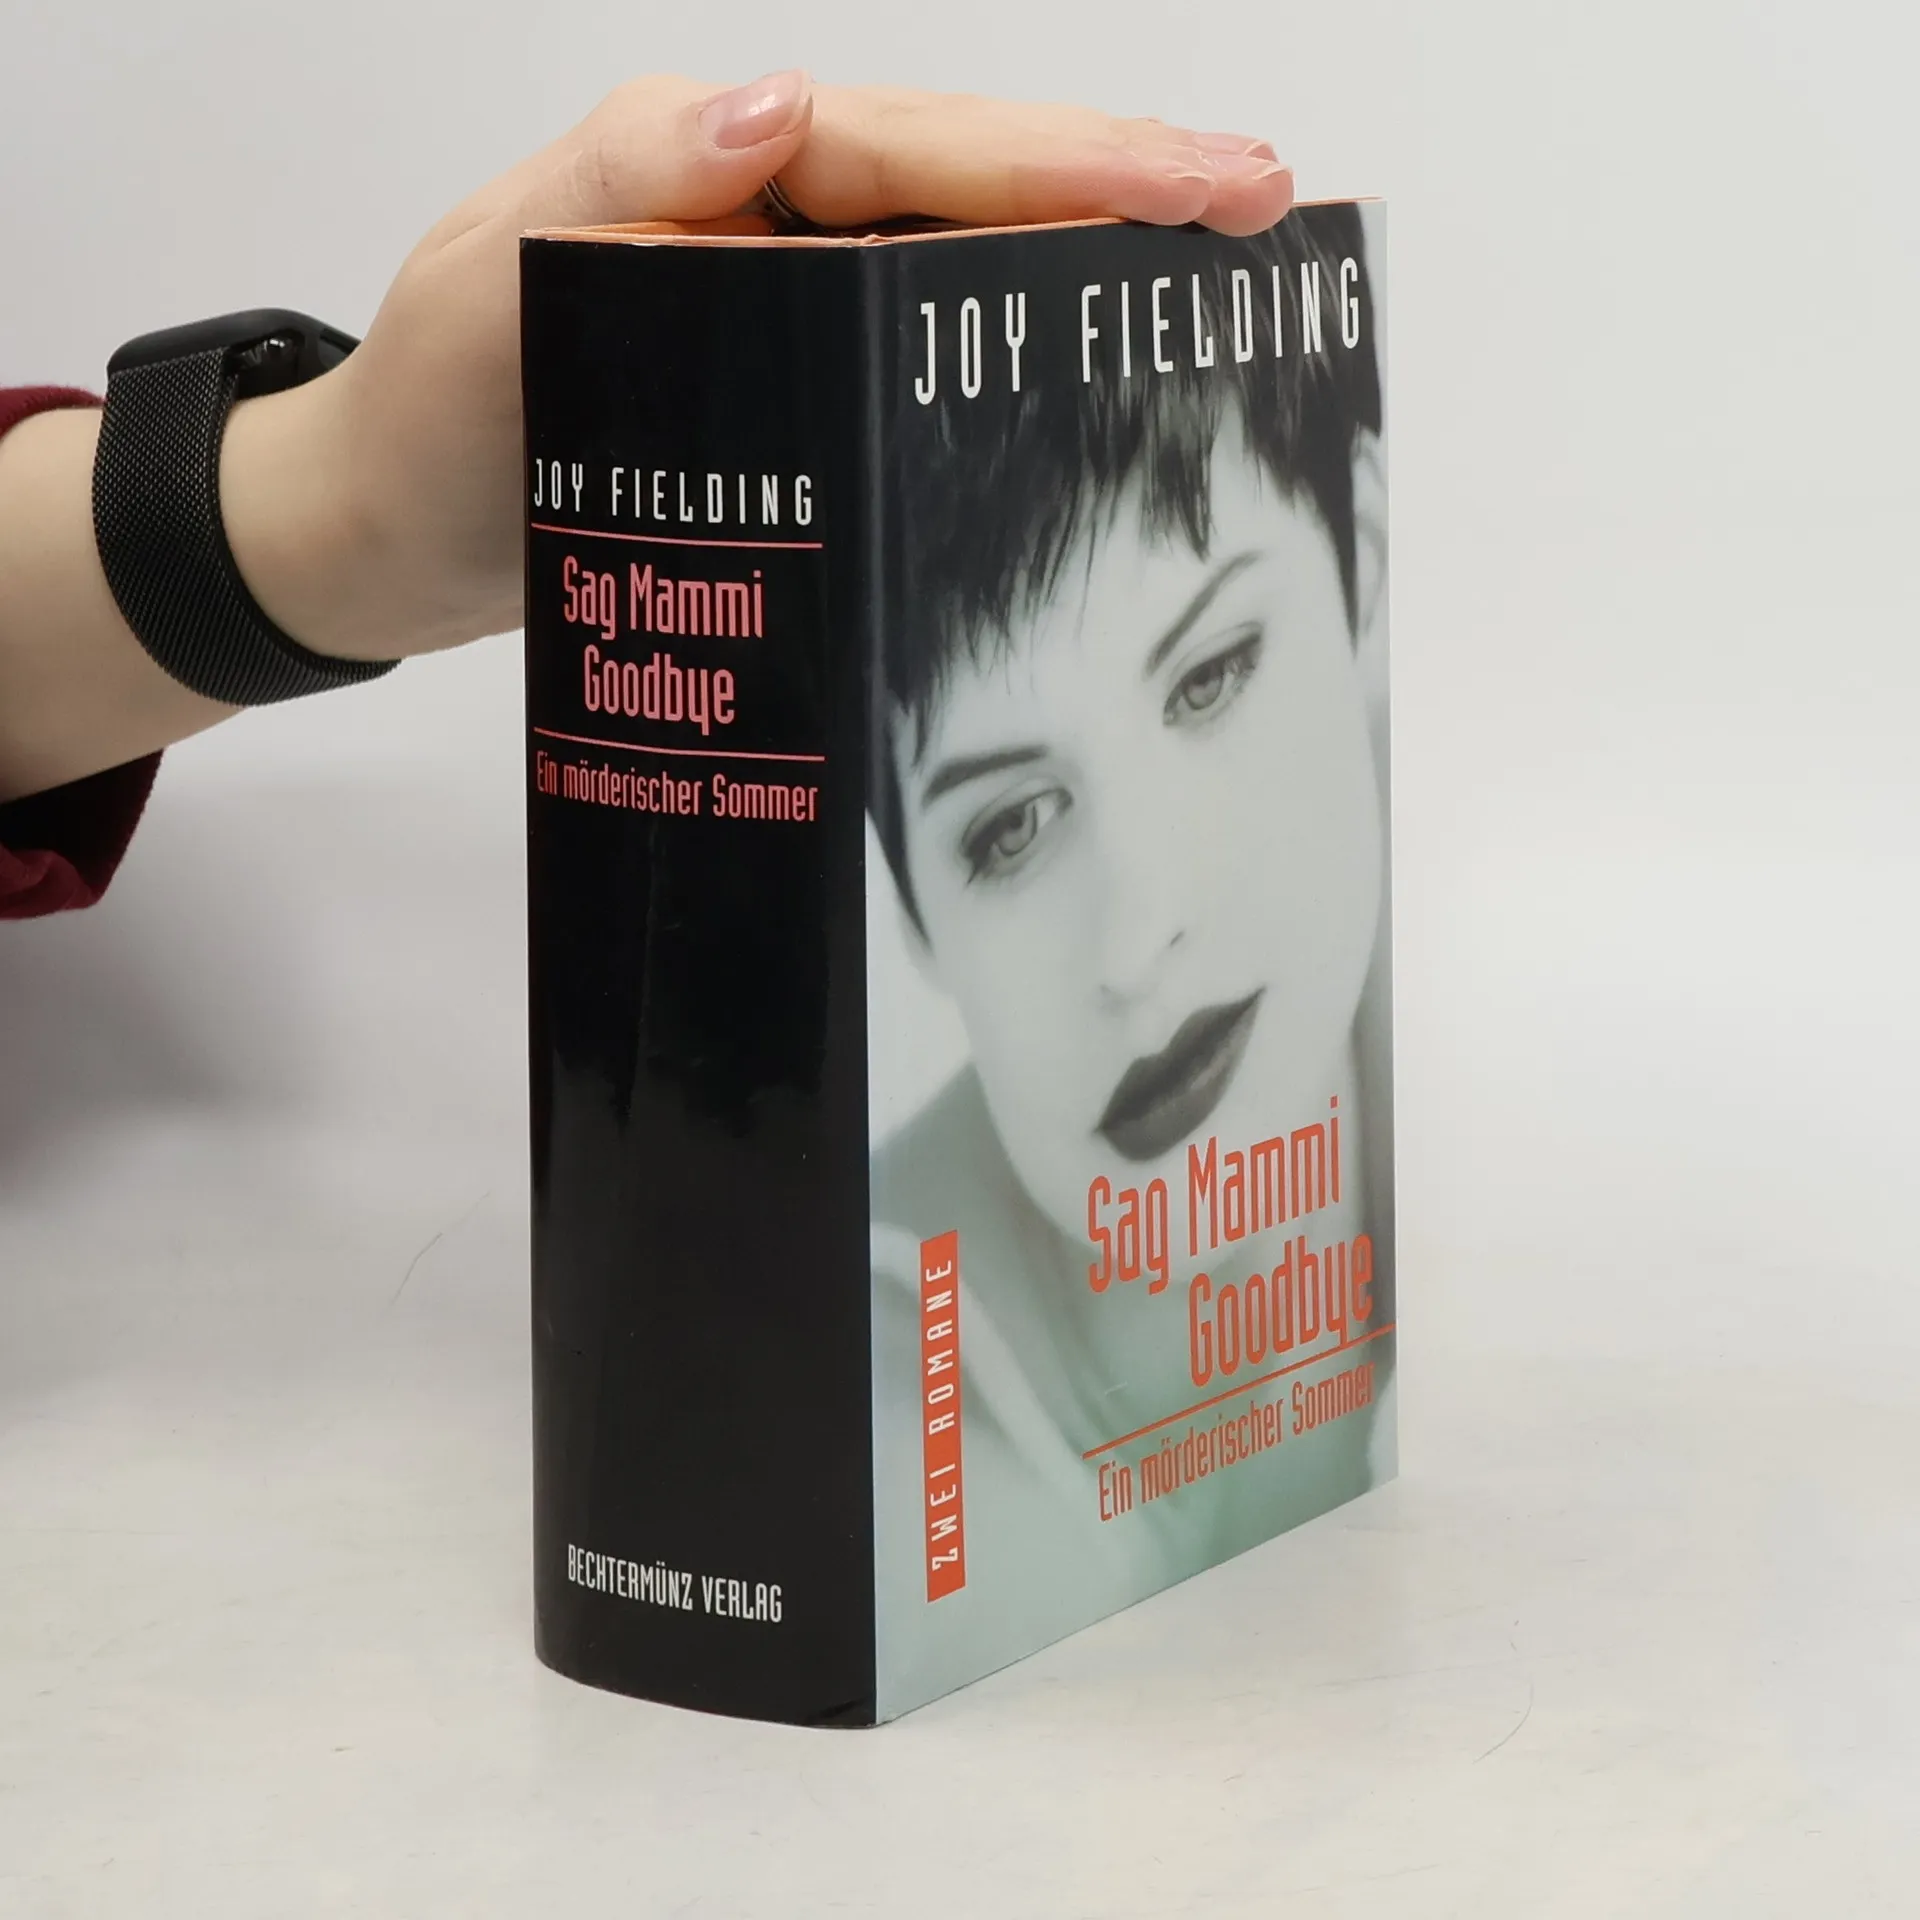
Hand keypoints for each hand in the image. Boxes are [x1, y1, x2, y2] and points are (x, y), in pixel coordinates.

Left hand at [224, 73, 1294, 663]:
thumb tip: (785, 107)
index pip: (921, 149)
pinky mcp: (791, 401)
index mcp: (714, 172)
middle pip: (974, 188)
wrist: (389, 537)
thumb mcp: (491, 284)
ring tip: (1225, 280)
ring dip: (1092, 268)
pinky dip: (1012, 362)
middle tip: (1271, 208)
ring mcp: (788, 314)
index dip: (1071, 160)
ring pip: (965, 270)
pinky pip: (921, 363)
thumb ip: (624, 182)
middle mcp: (768, 225)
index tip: (1209, 178)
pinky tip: (1093, 385)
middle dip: (1126, 188)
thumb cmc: (428, 416)